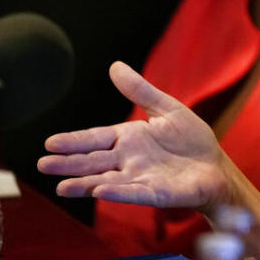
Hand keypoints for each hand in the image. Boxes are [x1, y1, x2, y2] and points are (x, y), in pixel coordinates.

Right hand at [37, 61, 232, 213]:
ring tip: (61, 187)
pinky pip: (134, 193)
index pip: (95, 139)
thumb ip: (141, 92)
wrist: (216, 167)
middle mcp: (129, 161)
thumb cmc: (192, 140)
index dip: (74, 142)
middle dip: (69, 164)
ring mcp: (140, 179)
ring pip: (107, 182)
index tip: (50, 142)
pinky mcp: (157, 193)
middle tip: (43, 165)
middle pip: (94, 162)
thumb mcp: (167, 109)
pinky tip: (100, 192)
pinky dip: (118, 193)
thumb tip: (115, 66)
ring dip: (85, 185)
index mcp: (129, 139)